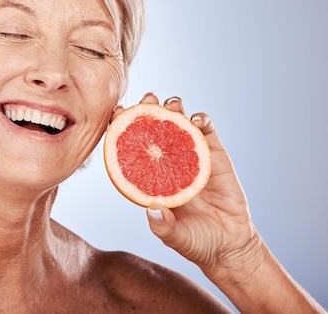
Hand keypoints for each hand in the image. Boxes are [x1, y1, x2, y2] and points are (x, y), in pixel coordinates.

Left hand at [115, 93, 257, 274]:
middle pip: (154, 129)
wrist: (229, 245)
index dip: (123, 130)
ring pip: (179, 124)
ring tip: (171, 103)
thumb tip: (152, 210)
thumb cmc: (195, 241)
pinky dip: (203, 121)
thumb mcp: (175, 237)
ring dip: (175, 109)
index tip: (116, 114)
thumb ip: (164, 226)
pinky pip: (207, 133)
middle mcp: (167, 162)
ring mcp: (190, 155)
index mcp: (150, 177)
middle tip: (146, 99)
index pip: (132, 148)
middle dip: (148, 110)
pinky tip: (198, 119)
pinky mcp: (214, 155)